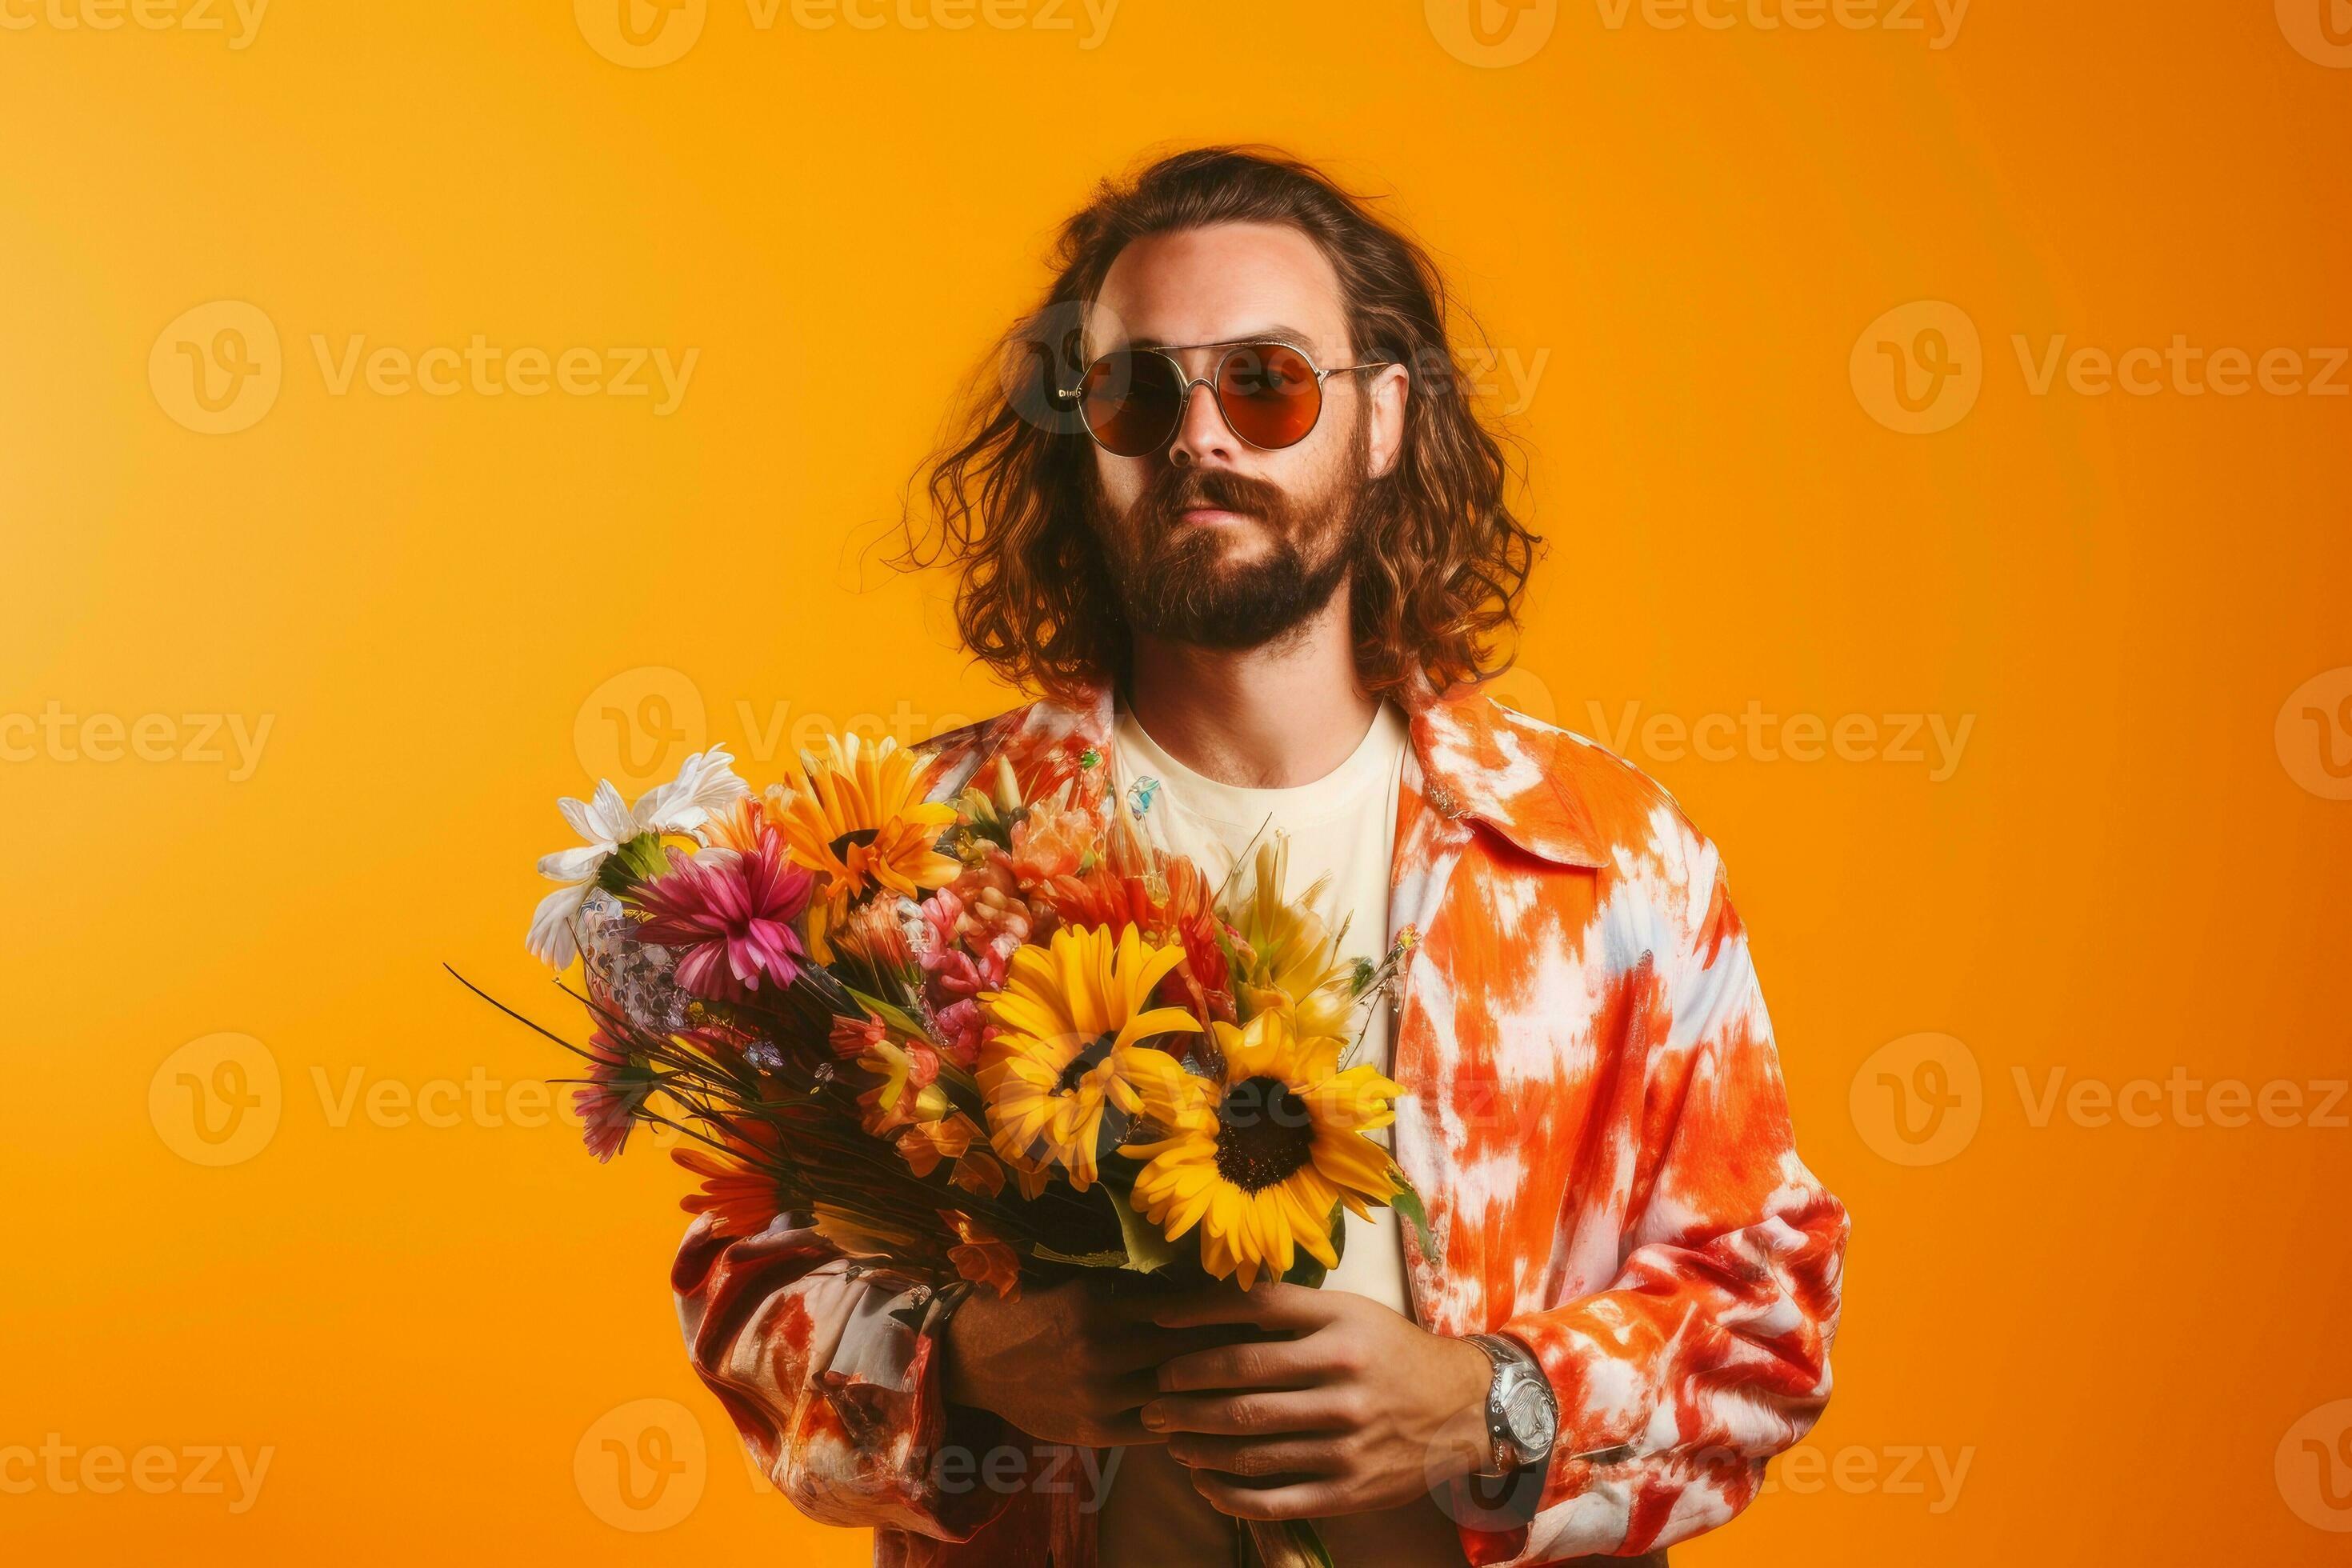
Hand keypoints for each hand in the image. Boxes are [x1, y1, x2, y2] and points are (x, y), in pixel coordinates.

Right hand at [942, 1275, 1233, 1448]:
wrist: (975, 1360)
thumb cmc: (1031, 1312)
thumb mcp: (1077, 1290)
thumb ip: (1127, 1292)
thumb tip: (1193, 1285)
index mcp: (1097, 1307)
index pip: (1178, 1307)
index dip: (1219, 1307)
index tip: (1254, 1303)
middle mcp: (1100, 1352)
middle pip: (1185, 1350)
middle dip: (1227, 1343)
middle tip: (1265, 1337)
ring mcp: (1098, 1397)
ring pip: (1175, 1390)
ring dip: (1211, 1384)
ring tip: (1249, 1375)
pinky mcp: (1095, 1431)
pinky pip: (1156, 1427)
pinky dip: (1184, 1419)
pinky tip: (1209, 1410)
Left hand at [1139, 1282, 1495, 1520]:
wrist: (1463, 1408)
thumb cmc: (1392, 1352)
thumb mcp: (1351, 1312)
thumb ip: (1290, 1308)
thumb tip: (1213, 1303)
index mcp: (1340, 1329)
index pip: (1254, 1311)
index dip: (1196, 1315)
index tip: (1157, 1323)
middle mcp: (1343, 1382)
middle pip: (1240, 1387)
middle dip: (1182, 1392)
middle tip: (1151, 1395)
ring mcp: (1346, 1440)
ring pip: (1248, 1446)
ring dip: (1196, 1443)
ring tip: (1168, 1436)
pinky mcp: (1349, 1489)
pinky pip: (1273, 1498)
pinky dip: (1228, 1494)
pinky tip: (1203, 1482)